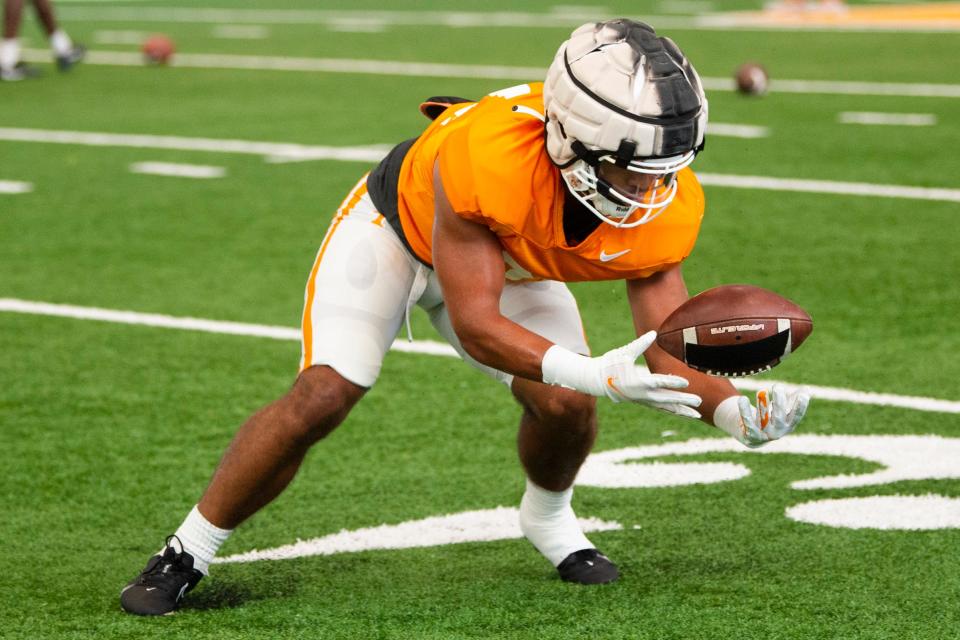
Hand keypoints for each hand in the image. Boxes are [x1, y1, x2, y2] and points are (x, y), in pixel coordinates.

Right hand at [541, 331, 701, 417]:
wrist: (596, 381)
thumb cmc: (609, 364)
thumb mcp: (623, 352)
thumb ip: (640, 344)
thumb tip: (654, 333)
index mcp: (637, 382)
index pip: (658, 382)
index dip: (672, 382)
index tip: (686, 382)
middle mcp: (641, 394)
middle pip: (666, 398)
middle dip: (683, 400)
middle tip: (699, 401)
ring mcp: (642, 400)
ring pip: (665, 408)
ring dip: (681, 411)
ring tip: (697, 415)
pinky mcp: (643, 401)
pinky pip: (661, 408)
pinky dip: (672, 410)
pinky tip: (683, 412)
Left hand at [729, 385, 809, 447]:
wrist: (753, 437)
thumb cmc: (771, 418)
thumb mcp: (784, 410)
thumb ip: (793, 399)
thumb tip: (807, 389)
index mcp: (788, 424)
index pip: (796, 416)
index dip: (800, 406)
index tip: (803, 395)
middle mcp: (777, 431)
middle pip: (778, 417)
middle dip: (779, 402)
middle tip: (778, 386)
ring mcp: (763, 434)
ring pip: (763, 419)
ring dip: (762, 405)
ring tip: (761, 390)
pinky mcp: (750, 434)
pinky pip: (747, 421)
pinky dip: (744, 410)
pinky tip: (742, 398)